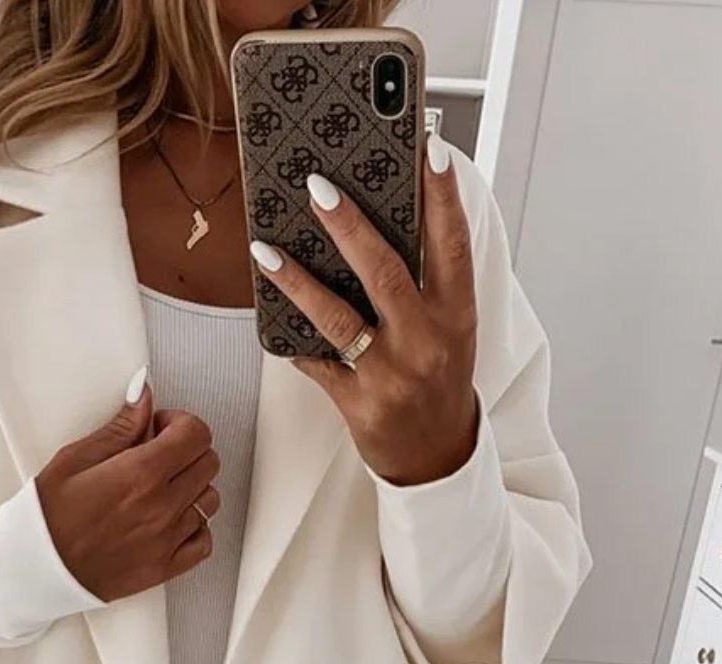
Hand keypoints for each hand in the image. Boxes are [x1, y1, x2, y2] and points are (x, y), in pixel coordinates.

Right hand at [36, 381, 220, 601]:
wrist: (36, 570)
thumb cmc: (47, 517)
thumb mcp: (74, 459)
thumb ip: (119, 428)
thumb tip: (143, 397)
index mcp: (139, 474)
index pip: (196, 434)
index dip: (180, 423)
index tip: (160, 429)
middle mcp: (160, 507)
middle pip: (209, 463)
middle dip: (188, 451)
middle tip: (159, 455)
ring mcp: (166, 540)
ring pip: (209, 500)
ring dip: (192, 488)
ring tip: (160, 490)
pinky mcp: (164, 567)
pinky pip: (204, 542)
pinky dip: (195, 527)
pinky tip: (170, 520)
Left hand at [250, 139, 479, 486]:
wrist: (437, 456)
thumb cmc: (441, 381)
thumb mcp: (451, 330)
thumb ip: (428, 284)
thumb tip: (381, 224)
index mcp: (456, 316)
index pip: (452, 245)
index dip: (443, 196)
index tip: (430, 149)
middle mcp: (426, 342)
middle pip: (385, 271)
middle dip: (348, 225)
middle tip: (318, 186)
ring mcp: (390, 375)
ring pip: (337, 317)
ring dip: (296, 280)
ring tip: (265, 249)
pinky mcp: (358, 403)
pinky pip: (316, 362)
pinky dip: (292, 339)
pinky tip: (268, 315)